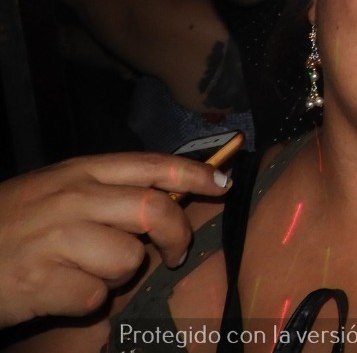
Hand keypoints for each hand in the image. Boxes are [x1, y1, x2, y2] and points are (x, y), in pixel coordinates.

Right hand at [0, 153, 230, 326]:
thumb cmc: (8, 225)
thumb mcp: (54, 190)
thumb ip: (106, 190)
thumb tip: (167, 197)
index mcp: (79, 171)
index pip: (152, 165)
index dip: (196, 173)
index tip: (224, 183)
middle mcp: (73, 198)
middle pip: (155, 211)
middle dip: (176, 236)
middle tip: (173, 254)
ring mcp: (57, 238)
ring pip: (129, 259)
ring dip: (116, 275)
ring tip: (83, 270)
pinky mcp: (43, 281)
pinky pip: (96, 297)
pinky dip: (84, 302)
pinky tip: (59, 291)